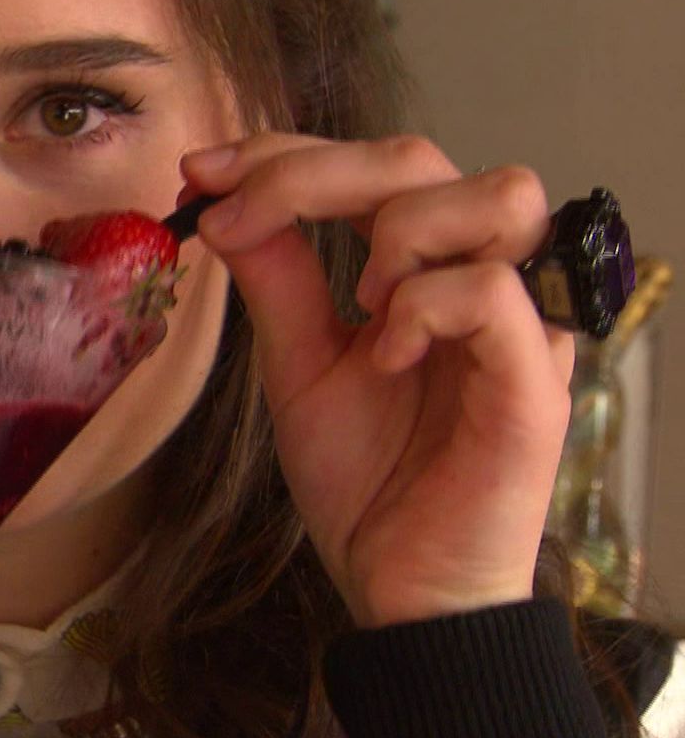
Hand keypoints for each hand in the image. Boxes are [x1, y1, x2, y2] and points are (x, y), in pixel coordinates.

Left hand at [180, 134, 574, 629]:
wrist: (395, 586)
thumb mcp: (298, 365)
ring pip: (497, 194)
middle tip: (234, 216)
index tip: (201, 171)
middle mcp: (485, 280)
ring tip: (355, 298)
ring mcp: (522, 327)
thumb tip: (226, 204)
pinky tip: (383, 355)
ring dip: (395, 226)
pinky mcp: (536, 381)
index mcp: (428, 268)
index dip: (284, 151)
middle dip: (311, 170)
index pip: (376, 163)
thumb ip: (278, 281)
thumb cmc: (366, 481)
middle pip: (425, 158)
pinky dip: (422, 306)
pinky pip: (492, 293)